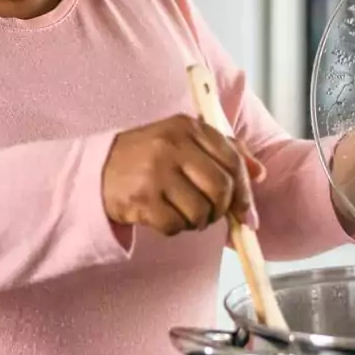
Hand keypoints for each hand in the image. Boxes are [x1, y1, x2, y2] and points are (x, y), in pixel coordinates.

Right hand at [102, 115, 264, 235]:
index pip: (232, 160)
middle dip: (222, 210)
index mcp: (186, 126)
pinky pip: (175, 226)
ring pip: (201, 211)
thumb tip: (260, 173)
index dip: (245, 191)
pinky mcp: (141, 198)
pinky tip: (163, 216)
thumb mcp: (183, 141)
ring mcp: (155, 172)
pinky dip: (175, 228)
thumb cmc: (146, 157)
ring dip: (197, 222)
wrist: (94, 170)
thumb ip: (223, 151)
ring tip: (183, 213)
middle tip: (212, 216)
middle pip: (221, 188)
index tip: (247, 212)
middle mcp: (171, 145)